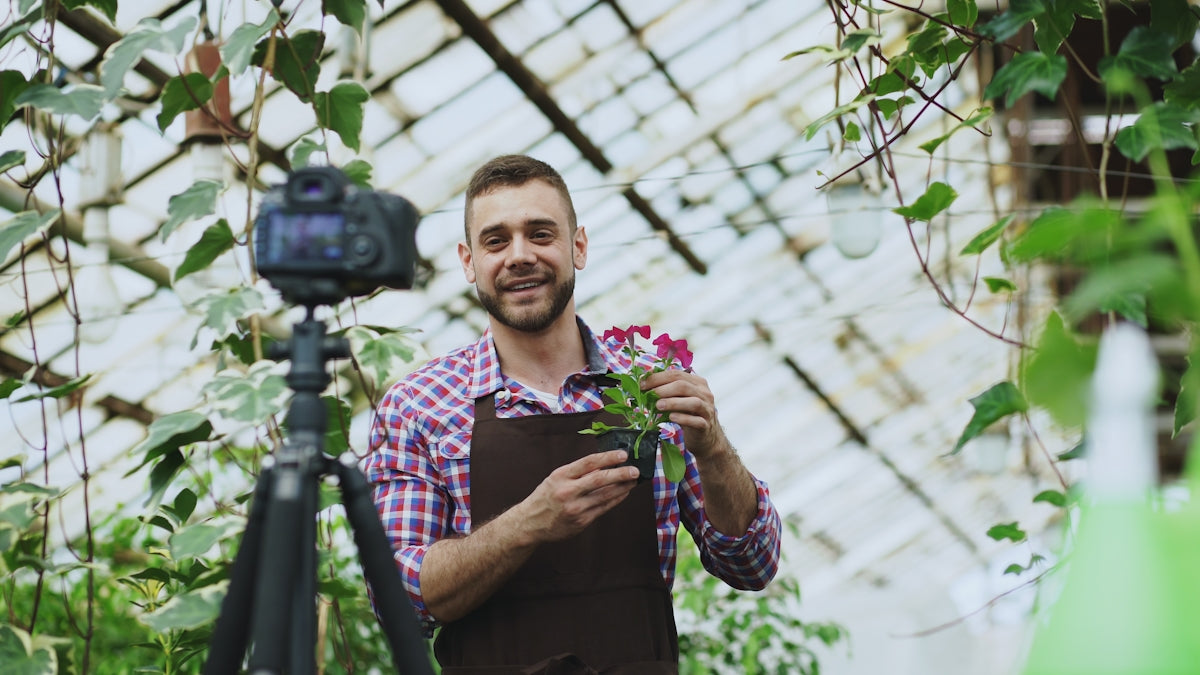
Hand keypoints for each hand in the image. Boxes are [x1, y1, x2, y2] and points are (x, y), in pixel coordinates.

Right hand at [518, 450, 639, 542]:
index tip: (623, 454)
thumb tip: (604, 466)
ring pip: (605, 495)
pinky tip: (623, 493)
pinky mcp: (581, 521)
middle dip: (621, 473)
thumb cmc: (546, 497)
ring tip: (633, 480)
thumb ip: (578, 473)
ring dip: (623, 487)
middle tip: (636, 470)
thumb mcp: (556, 478)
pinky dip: (616, 499)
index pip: (588, 462)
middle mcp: (568, 491)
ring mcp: (575, 508)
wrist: (530, 523)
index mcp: (561, 476)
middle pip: (600, 479)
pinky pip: (604, 508)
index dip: (608, 457)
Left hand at [641, 369, 728, 459]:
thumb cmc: (688, 414)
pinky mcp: (706, 425)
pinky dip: (683, 418)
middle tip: (648, 394)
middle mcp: (704, 394)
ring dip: (673, 402)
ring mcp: (707, 409)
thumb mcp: (679, 399)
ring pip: (693, 402)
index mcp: (697, 383)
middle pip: (684, 386)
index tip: (642, 384)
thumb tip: (643, 385)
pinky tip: (671, 417)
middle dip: (663, 389)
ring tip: (658, 405)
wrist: (705, 436)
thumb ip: (666, 391)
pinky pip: (696, 421)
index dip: (657, 378)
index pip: (676, 374)